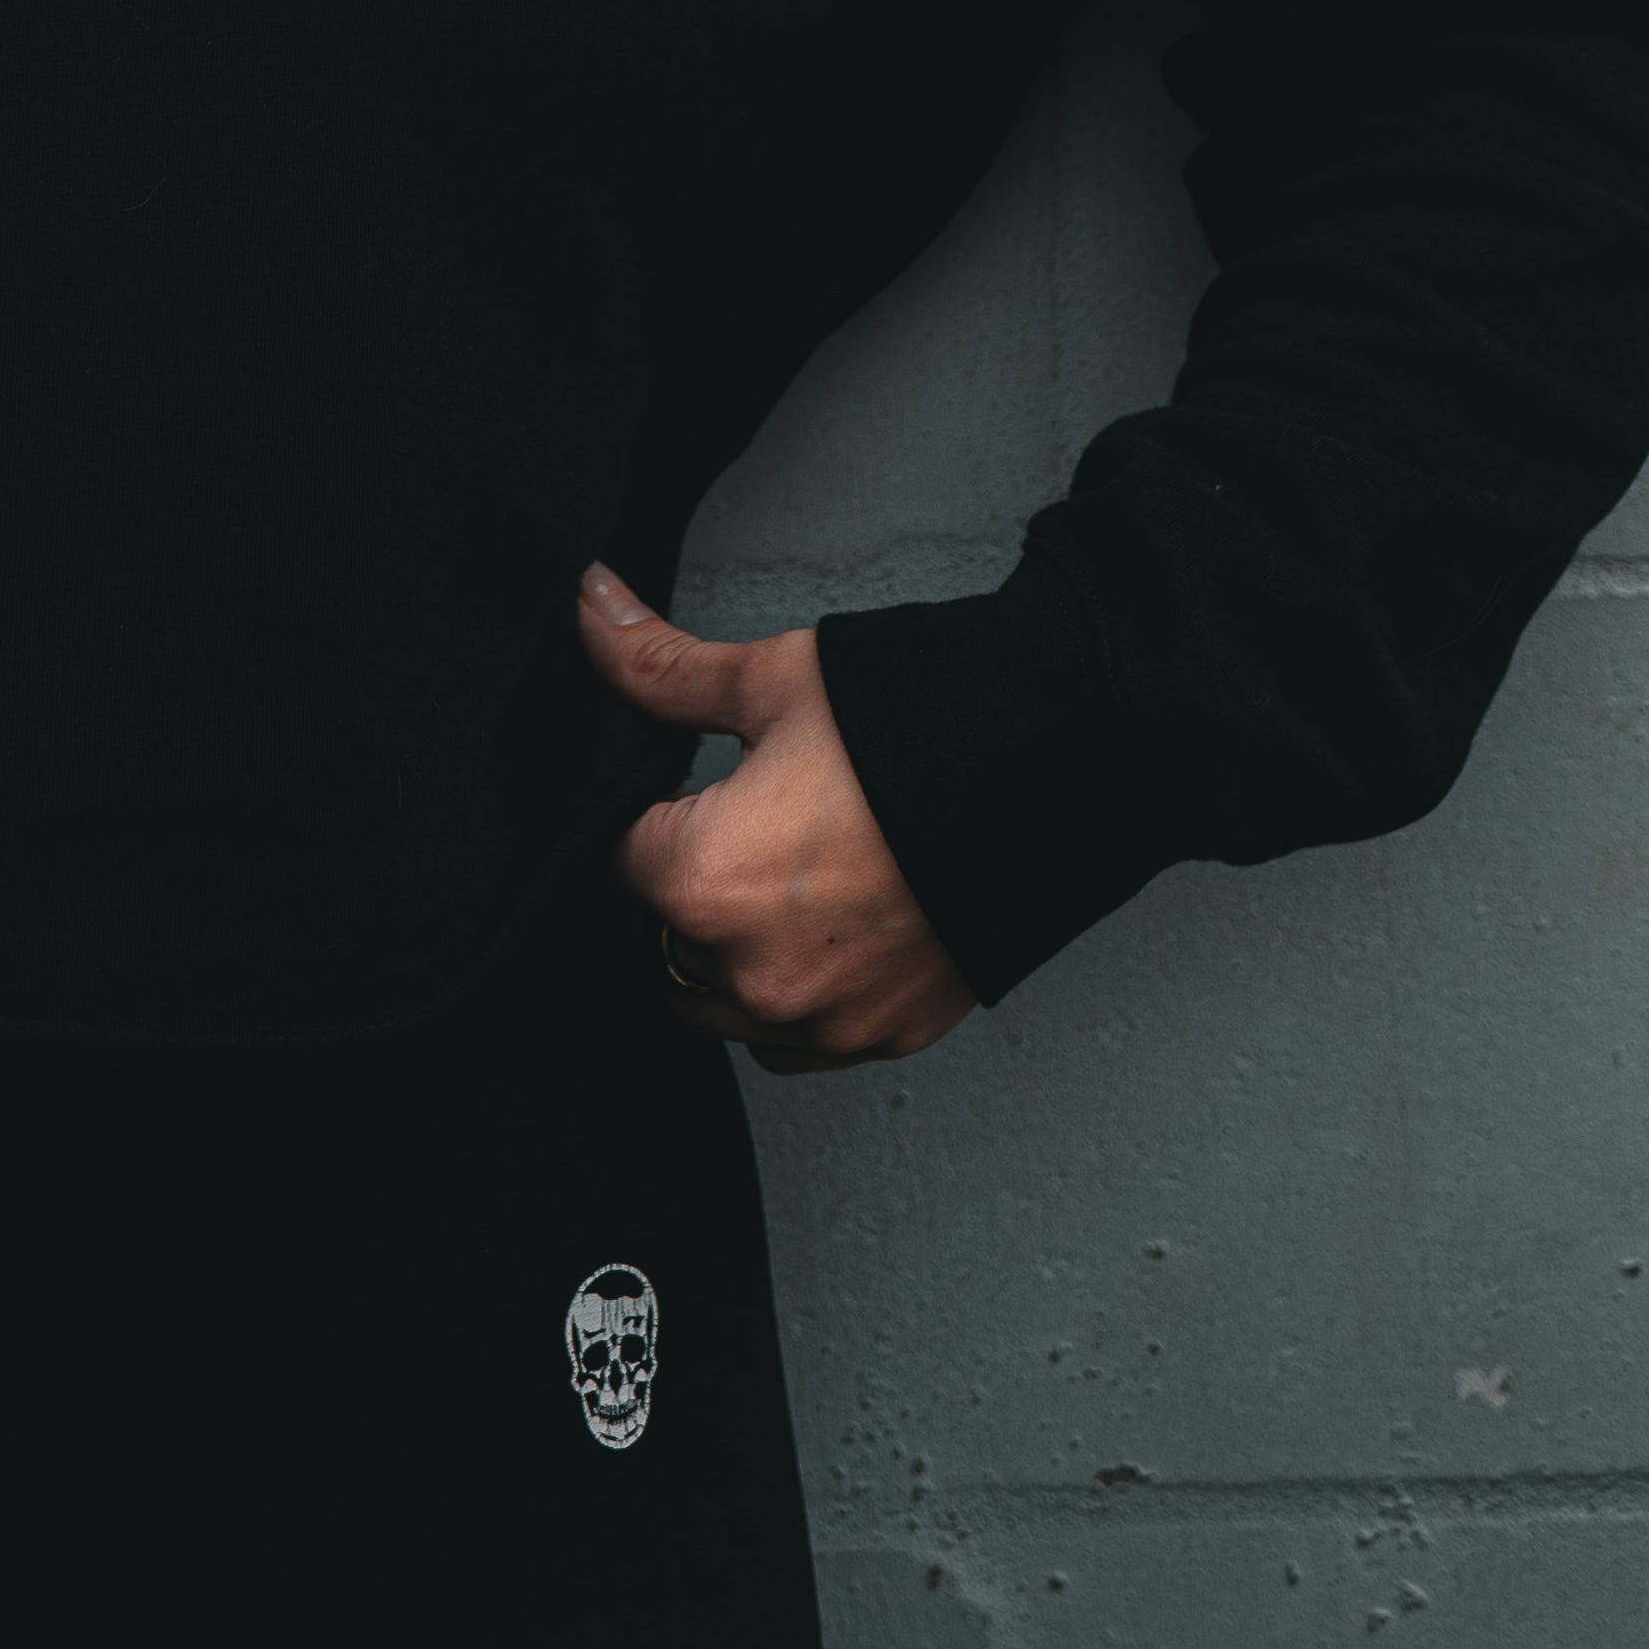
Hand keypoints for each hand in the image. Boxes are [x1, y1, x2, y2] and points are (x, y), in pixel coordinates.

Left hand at [576, 565, 975, 1077]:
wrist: (1057, 768)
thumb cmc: (915, 724)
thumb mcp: (773, 680)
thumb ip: (661, 667)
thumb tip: (591, 608)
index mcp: (705, 882)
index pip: (616, 860)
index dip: (648, 814)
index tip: (689, 787)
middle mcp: (755, 973)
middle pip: (666, 937)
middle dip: (687, 883)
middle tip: (749, 819)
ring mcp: (824, 1018)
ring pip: (722, 1003)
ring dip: (731, 951)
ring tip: (790, 872)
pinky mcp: (884, 1036)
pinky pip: (797, 1040)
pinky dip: (794, 994)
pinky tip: (827, 925)